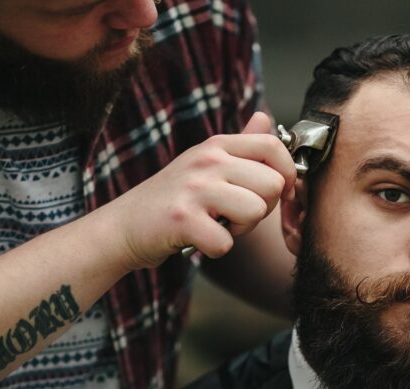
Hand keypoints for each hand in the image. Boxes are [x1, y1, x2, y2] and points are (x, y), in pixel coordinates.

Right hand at [104, 112, 295, 267]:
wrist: (123, 225)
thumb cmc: (172, 198)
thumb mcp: (204, 163)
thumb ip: (239, 145)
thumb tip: (265, 118)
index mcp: (216, 146)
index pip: (273, 146)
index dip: (286, 174)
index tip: (276, 193)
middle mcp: (207, 161)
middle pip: (272, 184)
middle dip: (262, 209)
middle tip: (234, 215)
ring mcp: (194, 188)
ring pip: (256, 212)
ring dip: (241, 230)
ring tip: (217, 225)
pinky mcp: (183, 220)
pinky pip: (227, 242)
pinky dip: (216, 249)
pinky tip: (200, 240)